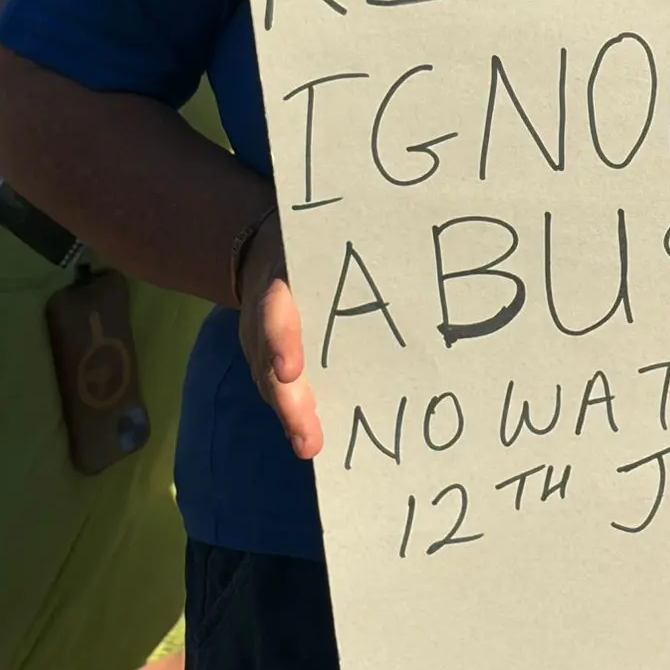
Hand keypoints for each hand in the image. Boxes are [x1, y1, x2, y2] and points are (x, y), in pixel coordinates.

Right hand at [237, 213, 323, 458]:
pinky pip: (283, 391)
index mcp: (280, 281)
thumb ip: (343, 245)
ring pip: (273, 384)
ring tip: (311, 445)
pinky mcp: (273, 362)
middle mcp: (266, 318)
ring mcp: (264, 344)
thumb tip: (405, 224)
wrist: (268, 252)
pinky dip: (297, 416)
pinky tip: (314, 442)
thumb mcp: (314, 236)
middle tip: (307, 435)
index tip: (291, 369)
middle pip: (271, 363)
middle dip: (289, 401)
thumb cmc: (312, 246)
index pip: (274, 310)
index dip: (280, 339)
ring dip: (292, 417)